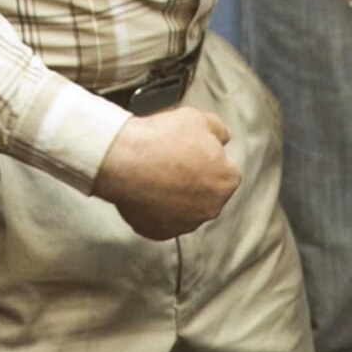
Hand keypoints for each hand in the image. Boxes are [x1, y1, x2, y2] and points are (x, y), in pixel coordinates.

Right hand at [96, 103, 239, 240]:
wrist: (124, 160)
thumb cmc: (160, 140)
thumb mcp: (197, 119)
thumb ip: (218, 130)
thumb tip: (221, 136)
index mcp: (227, 180)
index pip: (223, 170)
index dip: (206, 159)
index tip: (190, 152)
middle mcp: (212, 207)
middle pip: (206, 193)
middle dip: (192, 181)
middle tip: (171, 163)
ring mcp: (186, 223)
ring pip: (184, 209)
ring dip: (174, 196)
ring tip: (155, 175)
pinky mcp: (161, 232)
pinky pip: (161, 221)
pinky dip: (154, 210)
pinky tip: (145, 191)